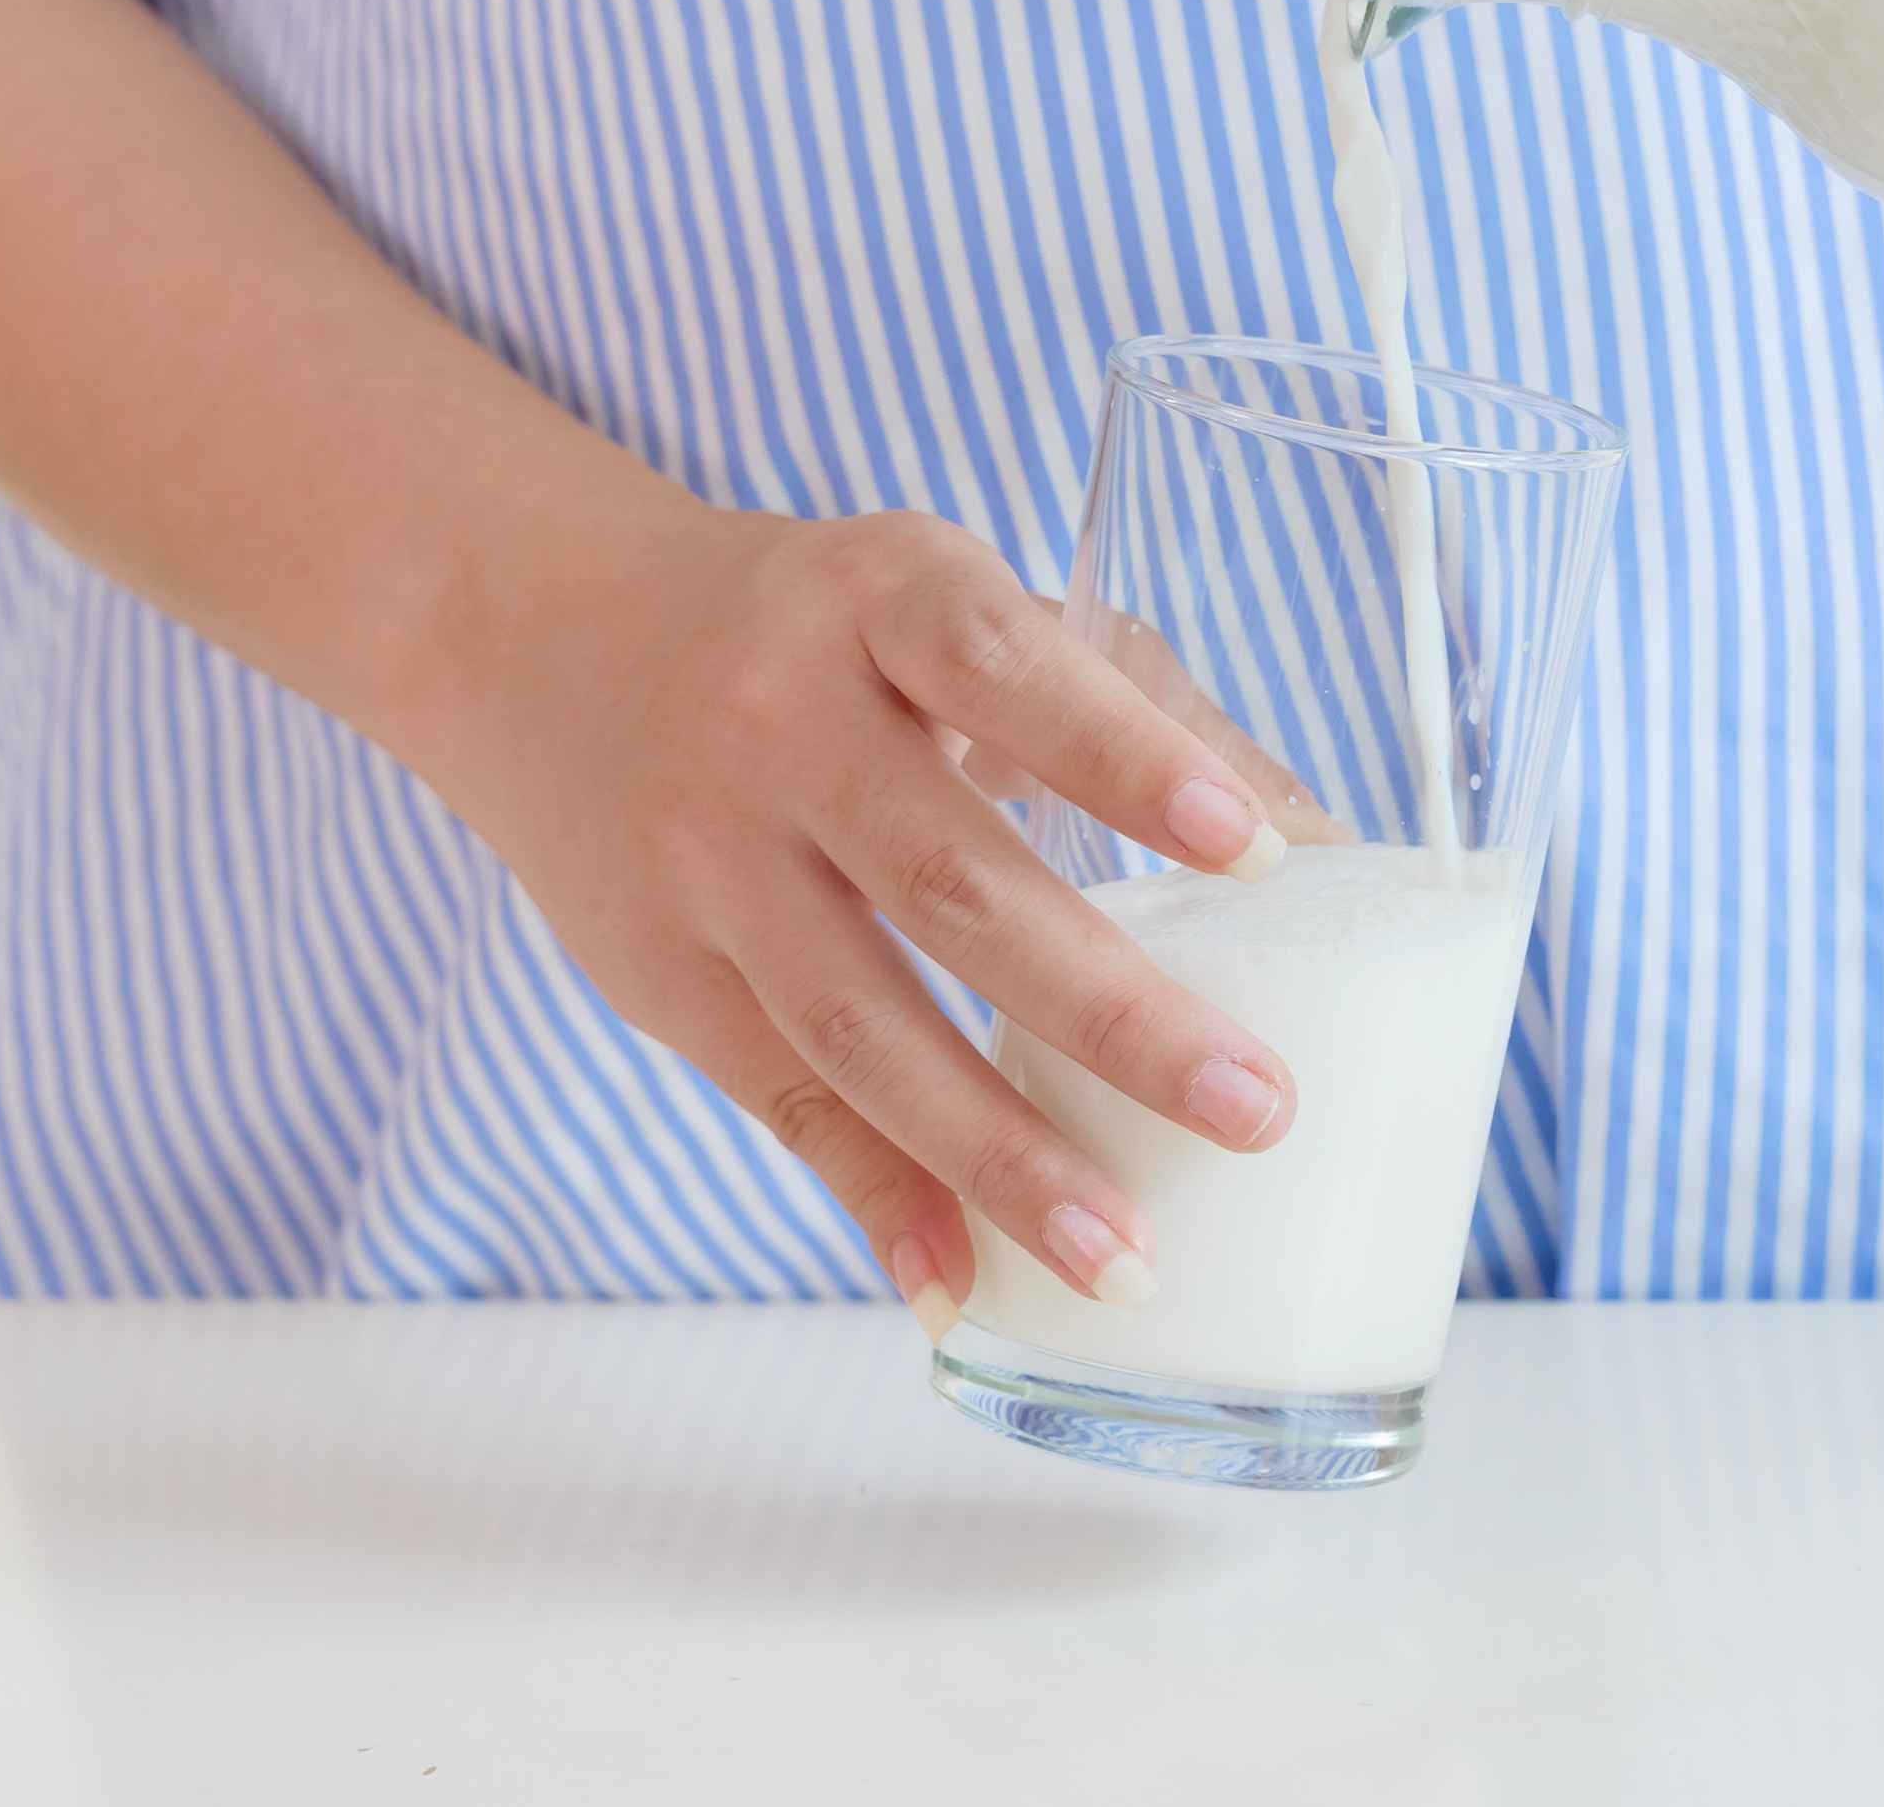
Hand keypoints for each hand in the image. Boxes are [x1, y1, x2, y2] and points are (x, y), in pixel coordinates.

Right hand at [424, 498, 1315, 1335]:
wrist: (546, 637)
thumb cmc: (830, 627)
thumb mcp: (952, 604)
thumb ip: (1134, 708)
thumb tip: (1336, 857)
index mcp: (882, 597)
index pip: (1008, 666)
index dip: (1127, 756)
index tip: (1254, 849)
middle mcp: (781, 721)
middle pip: (951, 881)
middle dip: (1110, 1013)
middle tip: (1255, 1109)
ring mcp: (711, 857)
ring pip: (862, 1025)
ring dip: (1000, 1155)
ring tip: (1127, 1257)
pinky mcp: (663, 972)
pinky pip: (783, 1103)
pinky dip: (878, 1199)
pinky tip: (960, 1286)